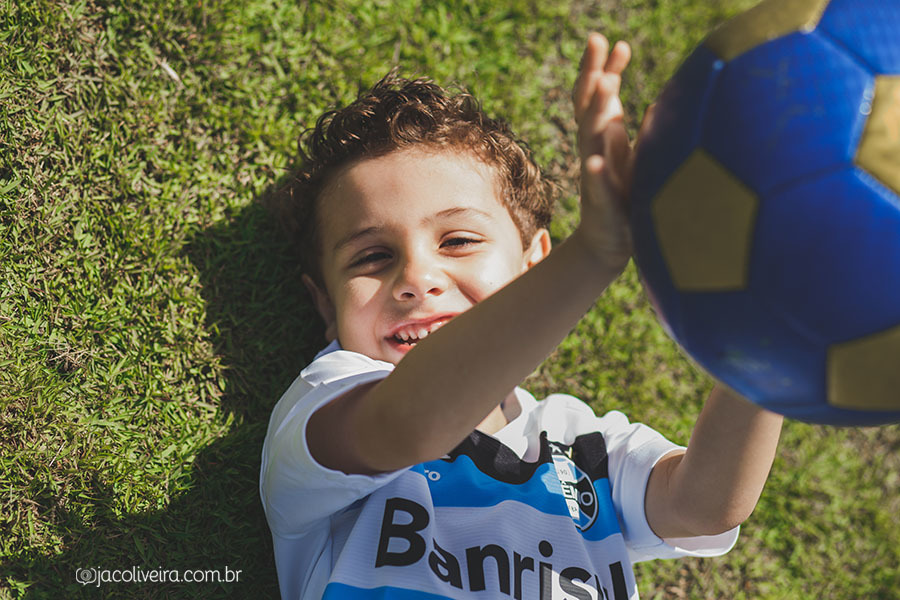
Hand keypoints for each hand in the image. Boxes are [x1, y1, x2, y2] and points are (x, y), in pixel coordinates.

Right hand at [572, 33, 632, 271]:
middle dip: (592, 72)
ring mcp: (596, 174)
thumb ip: (644, 131)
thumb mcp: (638, 158)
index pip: (599, 94)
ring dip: (594, 111)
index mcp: (604, 136)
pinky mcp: (603, 202)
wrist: (610, 241)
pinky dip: (596, 174)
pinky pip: (598, 186)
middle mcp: (595, 149)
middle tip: (597, 40)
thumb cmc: (626, 196)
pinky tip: (596, 163)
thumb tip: (660, 102)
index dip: (606, 67)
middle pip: (587, 104)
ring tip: (602, 85)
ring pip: (590, 137)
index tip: (619, 42)